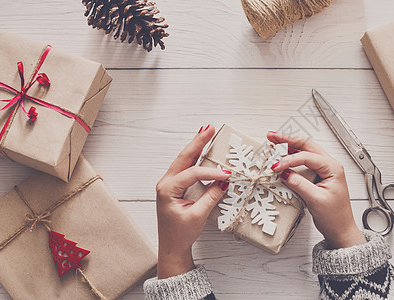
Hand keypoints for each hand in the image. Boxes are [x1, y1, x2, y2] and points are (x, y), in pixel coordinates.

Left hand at [155, 125, 230, 278]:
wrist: (171, 247)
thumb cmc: (180, 234)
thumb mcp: (197, 215)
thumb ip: (210, 197)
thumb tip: (222, 182)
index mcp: (167, 189)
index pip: (192, 174)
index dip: (211, 172)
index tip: (227, 174)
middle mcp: (166, 183)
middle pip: (184, 157)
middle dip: (198, 142)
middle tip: (209, 127)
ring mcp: (169, 184)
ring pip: (184, 160)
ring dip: (196, 146)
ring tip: (206, 131)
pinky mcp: (175, 187)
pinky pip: (186, 168)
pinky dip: (195, 157)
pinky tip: (202, 149)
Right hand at [267, 132, 365, 248]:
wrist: (341, 230)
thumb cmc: (335, 217)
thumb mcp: (316, 200)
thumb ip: (300, 184)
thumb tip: (284, 173)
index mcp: (333, 168)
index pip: (307, 157)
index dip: (289, 160)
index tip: (275, 167)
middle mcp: (330, 165)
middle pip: (307, 145)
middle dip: (288, 140)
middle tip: (272, 136)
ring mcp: (324, 169)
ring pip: (305, 151)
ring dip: (289, 146)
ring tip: (274, 141)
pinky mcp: (318, 176)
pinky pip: (304, 161)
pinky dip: (292, 157)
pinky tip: (282, 156)